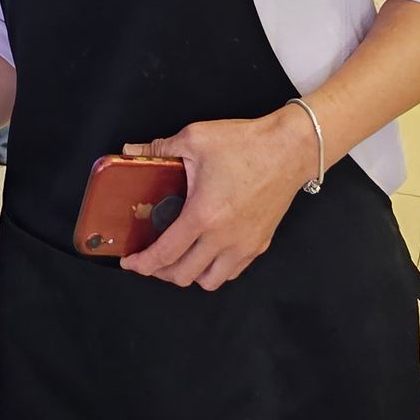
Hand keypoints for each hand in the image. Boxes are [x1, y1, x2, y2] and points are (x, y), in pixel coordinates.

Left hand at [118, 109, 318, 289]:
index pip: (166, 254)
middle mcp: (224, 238)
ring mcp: (245, 245)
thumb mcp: (195, 138)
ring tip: (178, 257)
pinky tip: (206, 252)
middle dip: (161, 273)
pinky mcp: (260, 244)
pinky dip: (214, 269)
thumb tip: (132, 153)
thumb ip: (159, 148)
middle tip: (150, 259)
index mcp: (203, 215)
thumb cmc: (245, 143)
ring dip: (190, 274)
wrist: (289, 149)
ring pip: (210, 281)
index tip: (130, 263)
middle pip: (184, 276)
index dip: (143, 264)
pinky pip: (232, 271)